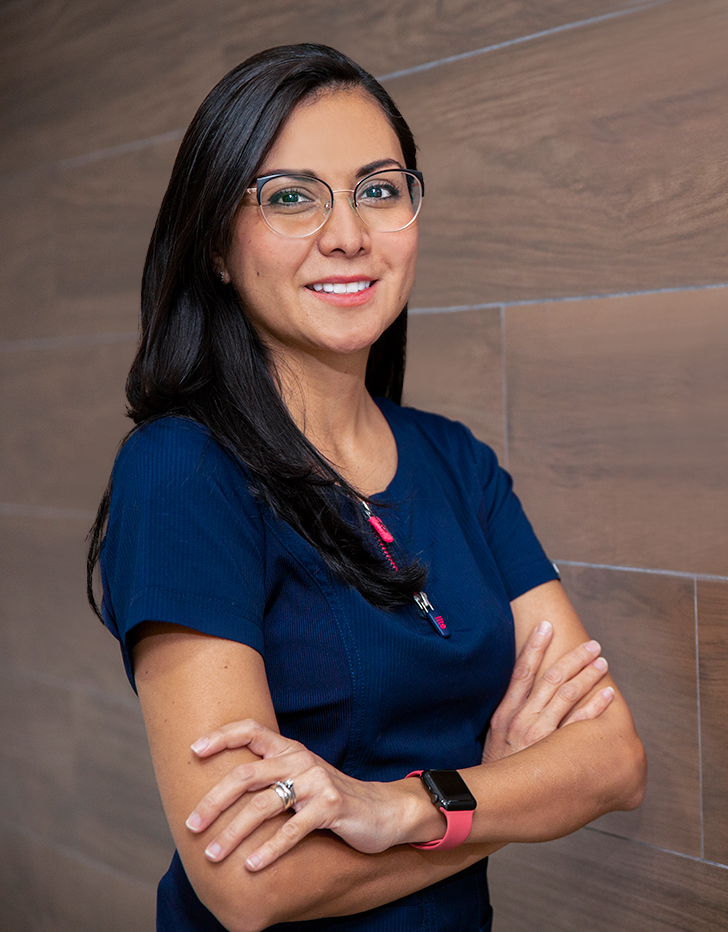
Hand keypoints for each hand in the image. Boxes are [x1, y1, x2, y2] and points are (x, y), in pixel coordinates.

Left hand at [185, 720, 420, 869]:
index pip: (251, 730)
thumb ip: (271, 776)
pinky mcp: (330, 807)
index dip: (221, 737)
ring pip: (263, 806)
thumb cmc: (331, 798)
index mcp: (289, 749)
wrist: (383, 810)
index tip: (193, 751)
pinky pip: (292, 830)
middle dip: (213, 801)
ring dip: (233, 833)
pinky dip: (269, 850)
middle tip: (191, 826)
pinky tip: (251, 866)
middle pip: (246, 775)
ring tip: (212, 855)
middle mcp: (300, 759)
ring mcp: (316, 782)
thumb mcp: (301, 778)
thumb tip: (221, 794)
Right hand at [482, 621, 613, 763]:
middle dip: (573, 658)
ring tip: (601, 663)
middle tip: (592, 645)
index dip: (535, 646)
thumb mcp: (495, 737)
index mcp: (505, 712)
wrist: (491, 803)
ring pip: (567, 696)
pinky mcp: (555, 754)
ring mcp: (539, 736)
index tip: (548, 626)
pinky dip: (595, 707)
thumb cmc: (497, 768)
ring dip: (587, 676)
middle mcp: (522, 719)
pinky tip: (607, 696)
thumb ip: (511, 714)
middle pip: (551, 679)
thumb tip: (527, 692)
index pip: (522, 671)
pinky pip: (580, 725)